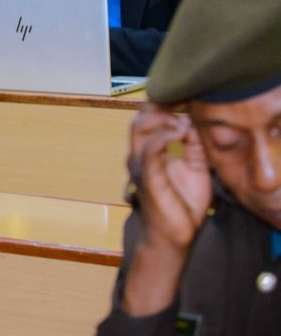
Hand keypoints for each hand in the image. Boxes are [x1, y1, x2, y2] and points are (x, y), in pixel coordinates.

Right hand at [129, 104, 211, 253]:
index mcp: (149, 151)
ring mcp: (140, 164)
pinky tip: (180, 131)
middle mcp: (139, 154)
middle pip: (140, 117)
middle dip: (161, 106)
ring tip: (183, 120)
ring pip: (140, 127)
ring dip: (163, 118)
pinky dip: (164, 135)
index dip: (162, 104)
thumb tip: (192, 122)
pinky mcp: (147, 176)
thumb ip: (193, 145)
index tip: (184, 98)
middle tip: (184, 105)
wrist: (174, 236)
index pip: (147, 118)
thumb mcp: (195, 168)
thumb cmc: (182, 205)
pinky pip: (150, 149)